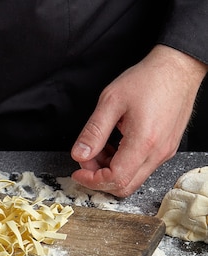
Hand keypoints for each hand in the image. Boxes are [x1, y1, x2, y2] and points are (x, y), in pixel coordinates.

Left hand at [71, 45, 207, 196]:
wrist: (178, 68)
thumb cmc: (147, 80)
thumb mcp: (110, 101)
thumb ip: (94, 131)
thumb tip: (79, 155)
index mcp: (144, 142)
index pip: (115, 179)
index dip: (92, 180)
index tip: (78, 171)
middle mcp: (158, 152)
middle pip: (125, 186)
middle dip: (99, 178)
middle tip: (86, 159)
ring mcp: (165, 152)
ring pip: (133, 178)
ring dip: (110, 170)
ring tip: (99, 148)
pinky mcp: (166, 148)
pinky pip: (142, 167)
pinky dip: (123, 164)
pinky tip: (114, 146)